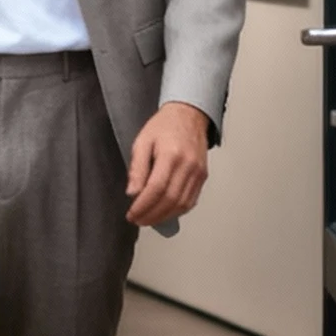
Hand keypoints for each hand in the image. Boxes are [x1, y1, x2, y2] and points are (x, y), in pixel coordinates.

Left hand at [126, 103, 210, 227]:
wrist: (188, 115)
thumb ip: (137, 168)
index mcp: (171, 154)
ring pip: (182, 204)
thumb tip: (133, 192)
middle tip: (138, 220)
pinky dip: (177, 211)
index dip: (143, 206)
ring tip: (148, 219)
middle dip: (152, 215)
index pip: (156, 188)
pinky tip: (164, 213)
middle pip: (170, 200)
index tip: (132, 214)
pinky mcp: (202, 177)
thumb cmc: (164, 126)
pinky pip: (191, 200)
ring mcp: (198, 172)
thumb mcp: (142, 141)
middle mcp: (188, 165)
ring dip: (164, 217)